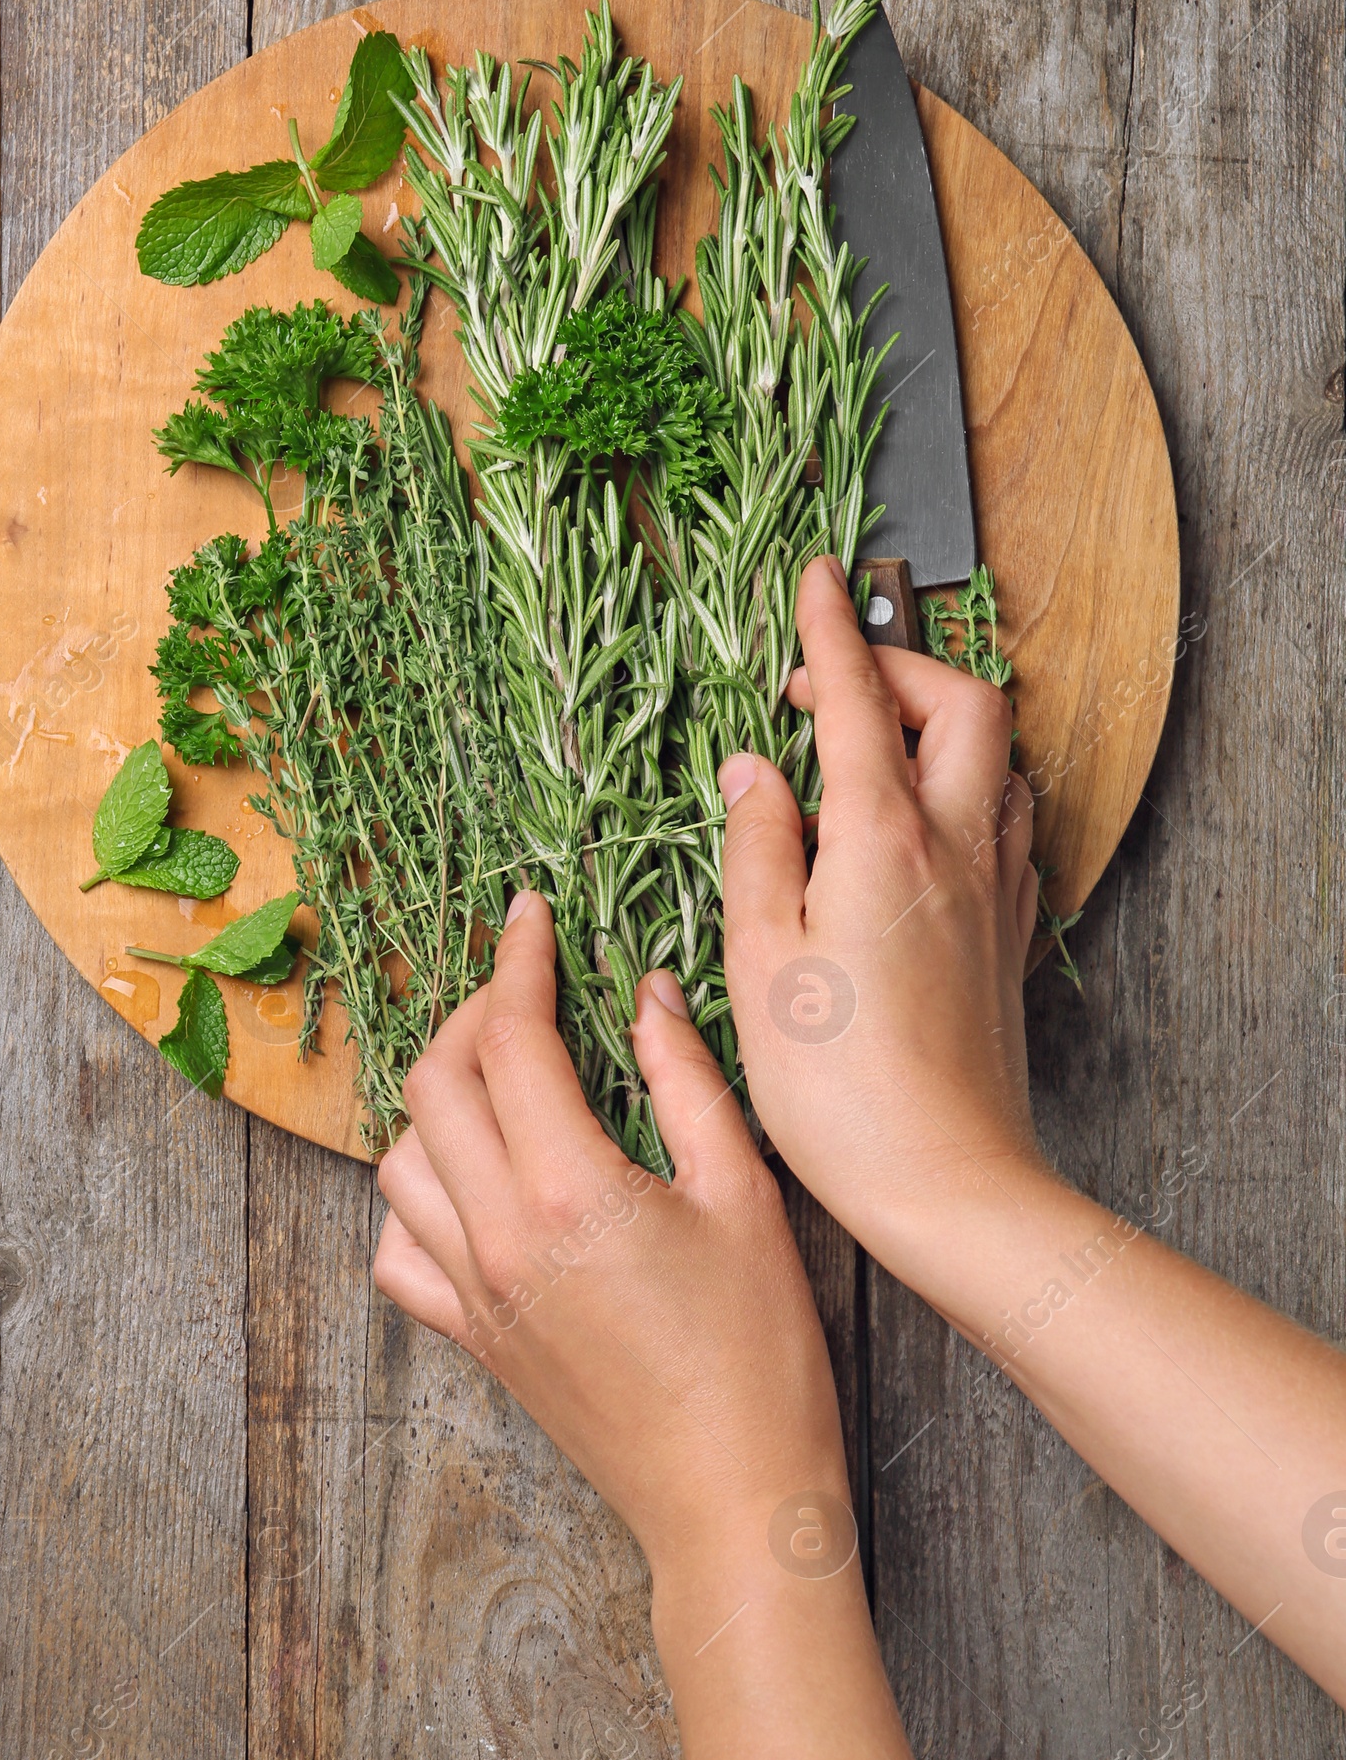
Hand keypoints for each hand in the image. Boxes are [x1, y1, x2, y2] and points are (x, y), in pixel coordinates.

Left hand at [372, 890, 846, 1588]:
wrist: (732, 1498)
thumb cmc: (760, 1354)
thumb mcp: (743, 1196)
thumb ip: (685, 1080)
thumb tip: (645, 993)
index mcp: (567, 1189)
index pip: (509, 1039)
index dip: (518, 962)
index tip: (532, 917)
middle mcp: (496, 1235)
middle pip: (435, 1084)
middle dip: (471, 1014)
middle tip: (525, 990)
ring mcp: (473, 1291)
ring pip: (400, 1161)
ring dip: (437, 1101)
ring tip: (499, 1077)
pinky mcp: (473, 1338)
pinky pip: (400, 1251)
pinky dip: (415, 1199)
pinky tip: (469, 1182)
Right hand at [720, 548, 1052, 1283]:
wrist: (948, 1180)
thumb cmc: (838, 1089)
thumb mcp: (759, 961)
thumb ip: (757, 847)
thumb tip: (751, 770)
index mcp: (882, 841)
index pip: (856, 700)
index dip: (829, 632)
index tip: (815, 579)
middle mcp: (955, 848)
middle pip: (960, 706)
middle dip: (901, 669)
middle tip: (828, 687)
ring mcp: (995, 892)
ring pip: (997, 761)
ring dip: (941, 727)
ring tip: (873, 750)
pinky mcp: (1008, 938)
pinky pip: (1009, 824)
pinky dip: (968, 790)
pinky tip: (924, 828)